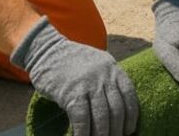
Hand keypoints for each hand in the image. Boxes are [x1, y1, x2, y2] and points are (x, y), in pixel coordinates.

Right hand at [11, 17, 137, 135]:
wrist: (47, 51)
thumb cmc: (73, 61)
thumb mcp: (98, 63)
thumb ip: (109, 80)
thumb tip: (120, 106)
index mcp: (112, 68)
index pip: (129, 95)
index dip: (132, 115)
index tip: (130, 129)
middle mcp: (103, 76)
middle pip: (117, 109)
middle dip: (118, 129)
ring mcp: (88, 84)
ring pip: (102, 116)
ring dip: (103, 134)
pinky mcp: (71, 93)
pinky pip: (82, 119)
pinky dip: (84, 132)